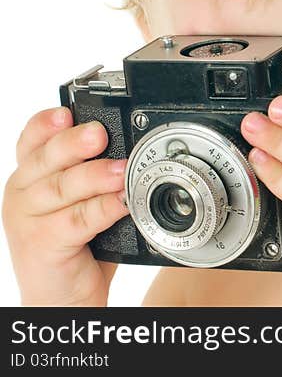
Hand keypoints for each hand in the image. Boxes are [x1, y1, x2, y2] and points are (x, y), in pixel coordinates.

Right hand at [2, 107, 127, 305]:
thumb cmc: (75, 239)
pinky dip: (102, 209)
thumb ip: (90, 169)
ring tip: (121, 171)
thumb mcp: (78, 197)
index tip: (66, 113)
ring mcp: (28, 220)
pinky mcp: (41, 245)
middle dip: (75, 144)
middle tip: (99, 135)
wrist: (61, 295)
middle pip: (47, 158)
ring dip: (94, 176)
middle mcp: (23, 192)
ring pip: (62, 188)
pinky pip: (75, 221)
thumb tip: (130, 144)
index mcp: (31, 173)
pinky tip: (121, 203)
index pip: (32, 139)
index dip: (47, 124)